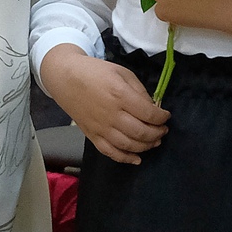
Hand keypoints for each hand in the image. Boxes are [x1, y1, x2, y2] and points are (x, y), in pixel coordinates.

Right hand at [39, 46, 168, 164]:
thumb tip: (152, 108)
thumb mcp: (122, 73)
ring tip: (154, 141)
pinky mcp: (92, 136)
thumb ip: (139, 91)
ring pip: (129, 145)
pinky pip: (110, 152)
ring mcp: (101, 128)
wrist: (66, 78)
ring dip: (146, 146)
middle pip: (141, 132)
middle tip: (163, 130)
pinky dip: (125, 158)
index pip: (149, 114)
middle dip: (157, 133)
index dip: (162, 117)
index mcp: (120, 95)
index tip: (166, 116)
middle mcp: (112, 115)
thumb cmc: (95, 72)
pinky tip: (137, 159)